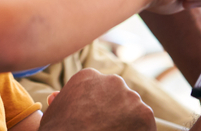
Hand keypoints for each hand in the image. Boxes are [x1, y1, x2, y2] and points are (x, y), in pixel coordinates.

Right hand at [38, 68, 155, 130]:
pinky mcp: (145, 113)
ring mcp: (130, 96)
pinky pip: (144, 123)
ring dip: (127, 121)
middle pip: (118, 96)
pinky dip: (137, 130)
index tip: (92, 118)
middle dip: (114, 110)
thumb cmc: (59, 128)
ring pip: (132, 109)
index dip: (97, 106)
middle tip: (105, 126)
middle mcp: (111, 80)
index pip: (99, 89)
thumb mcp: (55, 111)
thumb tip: (55, 96)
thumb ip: (60, 100)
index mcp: (88, 75)